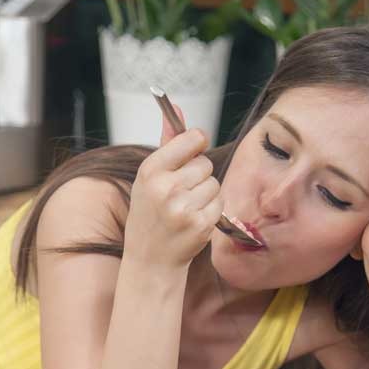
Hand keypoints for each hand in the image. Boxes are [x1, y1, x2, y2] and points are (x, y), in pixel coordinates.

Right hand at [124, 103, 222, 270]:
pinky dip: (211, 212)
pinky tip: (193, 221)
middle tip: (181, 193)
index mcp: (150, 170)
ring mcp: (183, 207)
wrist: (150, 260)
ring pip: (215, 184)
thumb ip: (168, 143)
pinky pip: (219, 204)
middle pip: (205, 163)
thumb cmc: (150, 214)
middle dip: (199, 176)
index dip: (197, 145)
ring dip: (206, 195)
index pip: (192, 139)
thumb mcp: (149, 178)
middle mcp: (165, 187)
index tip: (192, 154)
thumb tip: (178, 109)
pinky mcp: (200, 224)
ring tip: (186, 208)